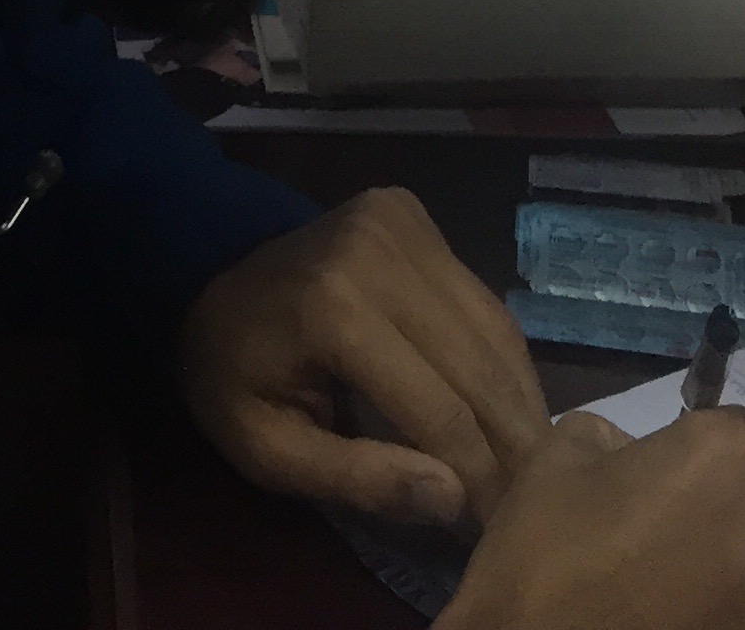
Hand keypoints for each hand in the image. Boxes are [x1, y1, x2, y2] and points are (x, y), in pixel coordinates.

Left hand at [175, 187, 549, 528]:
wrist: (206, 273)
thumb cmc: (232, 375)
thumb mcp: (268, 448)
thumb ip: (356, 477)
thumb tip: (454, 500)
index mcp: (334, 307)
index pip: (437, 408)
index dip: (480, 478)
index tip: (503, 531)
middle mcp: (378, 251)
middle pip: (477, 365)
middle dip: (514, 444)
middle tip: (538, 506)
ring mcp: (400, 222)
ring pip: (493, 328)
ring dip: (522, 401)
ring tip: (537, 466)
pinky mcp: (415, 214)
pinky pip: (481, 300)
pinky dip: (503, 359)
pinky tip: (513, 407)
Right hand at [451, 405, 744, 629]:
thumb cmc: (555, 549)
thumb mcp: (562, 453)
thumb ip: (620, 438)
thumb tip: (644, 458)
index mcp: (731, 451)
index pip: (733, 432)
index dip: (695, 456)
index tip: (662, 484)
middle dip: (723, 512)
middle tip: (666, 541)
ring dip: (741, 570)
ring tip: (680, 592)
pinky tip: (695, 622)